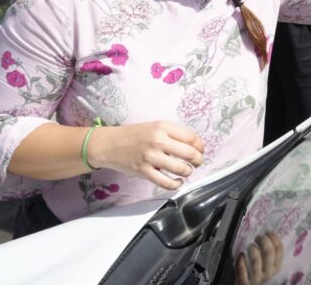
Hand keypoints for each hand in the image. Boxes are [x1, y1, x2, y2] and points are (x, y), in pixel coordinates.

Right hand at [88, 121, 204, 190]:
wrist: (109, 144)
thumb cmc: (134, 135)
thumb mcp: (154, 126)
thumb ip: (172, 134)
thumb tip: (193, 145)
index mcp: (162, 127)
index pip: (191, 137)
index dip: (200, 145)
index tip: (201, 149)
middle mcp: (158, 141)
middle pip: (189, 153)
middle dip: (198, 160)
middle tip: (198, 162)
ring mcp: (151, 157)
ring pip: (180, 169)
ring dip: (188, 171)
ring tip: (187, 170)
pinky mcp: (144, 171)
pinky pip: (166, 182)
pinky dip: (176, 184)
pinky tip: (178, 181)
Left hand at [236, 232, 283, 284]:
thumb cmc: (257, 273)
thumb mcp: (267, 265)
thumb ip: (269, 253)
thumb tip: (268, 234)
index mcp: (276, 267)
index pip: (279, 249)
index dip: (274, 237)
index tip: (268, 232)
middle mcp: (268, 272)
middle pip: (268, 252)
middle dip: (263, 240)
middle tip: (258, 237)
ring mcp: (256, 278)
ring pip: (256, 260)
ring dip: (252, 249)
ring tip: (250, 246)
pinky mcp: (245, 283)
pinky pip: (242, 270)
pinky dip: (240, 261)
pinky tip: (240, 255)